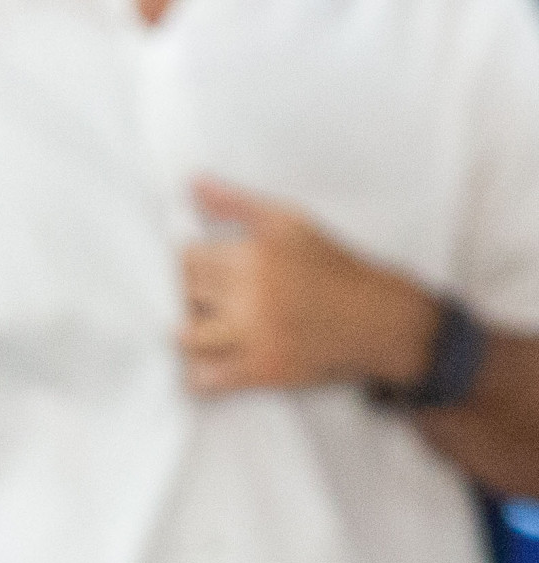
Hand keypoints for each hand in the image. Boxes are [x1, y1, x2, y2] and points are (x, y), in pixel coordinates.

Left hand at [180, 178, 438, 394]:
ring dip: (190, 336)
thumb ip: (236, 203)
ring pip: (186, 339)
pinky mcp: (262, 371)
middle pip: (184, 296)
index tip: (203, 271)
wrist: (378, 320)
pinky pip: (206, 379)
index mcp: (255, 256)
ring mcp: (256, 336)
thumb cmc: (332, 267)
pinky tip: (212, 362)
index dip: (189, 266)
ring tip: (208, 329)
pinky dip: (200, 375)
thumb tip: (193, 183)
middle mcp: (252, 296)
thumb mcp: (289, 223)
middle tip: (208, 299)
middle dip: (190, 298)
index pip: (186, 260)